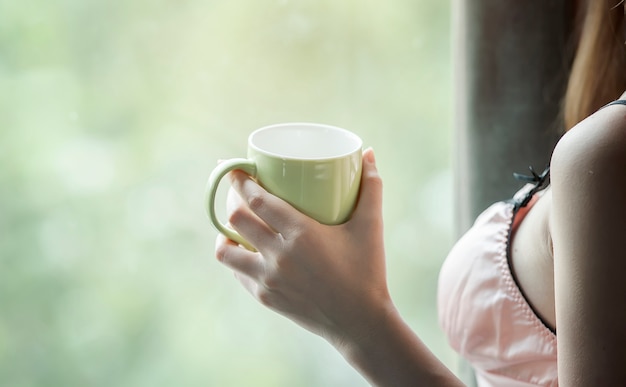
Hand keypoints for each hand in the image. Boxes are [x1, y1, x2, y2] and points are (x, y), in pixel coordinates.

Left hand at [214, 148, 392, 346]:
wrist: (360, 323)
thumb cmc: (368, 271)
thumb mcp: (371, 227)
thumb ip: (371, 187)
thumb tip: (368, 152)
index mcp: (301, 234)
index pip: (257, 199)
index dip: (241, 180)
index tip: (234, 166)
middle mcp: (279, 256)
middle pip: (236, 218)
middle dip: (232, 198)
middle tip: (238, 190)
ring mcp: (269, 279)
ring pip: (226, 251)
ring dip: (225, 233)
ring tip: (235, 223)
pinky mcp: (265, 297)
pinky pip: (237, 273)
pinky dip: (236, 258)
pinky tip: (243, 251)